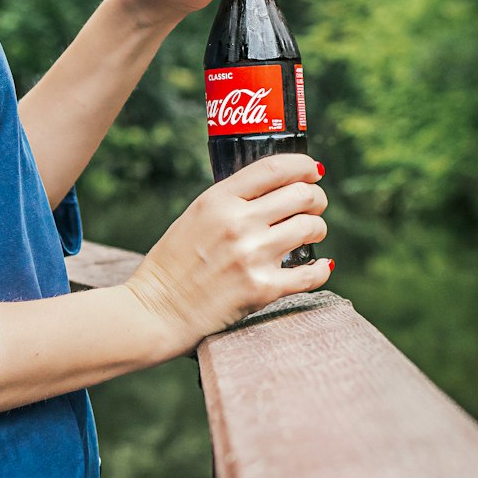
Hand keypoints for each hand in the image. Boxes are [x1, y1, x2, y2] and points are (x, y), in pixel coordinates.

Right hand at [125, 153, 330, 352]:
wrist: (155, 311)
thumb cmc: (173, 264)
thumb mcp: (196, 216)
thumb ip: (231, 200)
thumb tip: (275, 188)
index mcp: (218, 200)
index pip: (275, 168)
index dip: (303, 166)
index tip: (313, 171)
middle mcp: (238, 223)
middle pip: (302, 195)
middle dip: (316, 198)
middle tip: (315, 205)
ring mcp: (252, 256)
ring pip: (311, 228)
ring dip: (318, 229)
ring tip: (311, 234)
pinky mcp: (261, 290)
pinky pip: (310, 274)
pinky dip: (322, 268)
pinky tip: (321, 266)